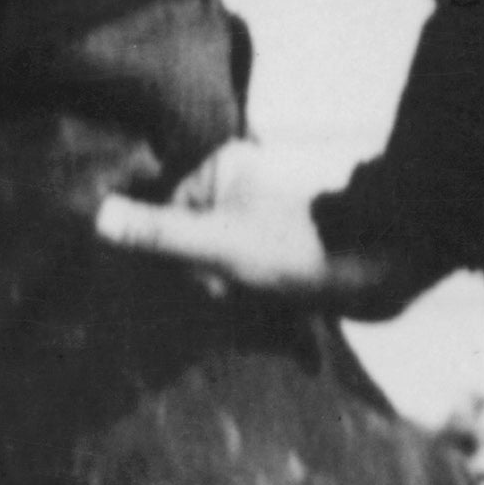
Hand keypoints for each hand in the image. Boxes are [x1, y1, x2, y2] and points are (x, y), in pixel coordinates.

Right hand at [92, 146, 397, 308]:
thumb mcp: (219, 243)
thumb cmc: (300, 246)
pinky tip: (283, 315)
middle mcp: (247, 186)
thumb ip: (157, 234)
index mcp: (223, 170)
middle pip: (198, 244)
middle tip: (243, 295)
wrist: (388, 261)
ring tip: (268, 305)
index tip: (208, 280)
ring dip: (240, 296)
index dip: (181, 258)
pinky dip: (266, 301)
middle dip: (214, 280)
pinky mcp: (297, 249)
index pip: (170, 218)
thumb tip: (95, 216)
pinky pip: (261, 277)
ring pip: (229, 265)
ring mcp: (273, 218)